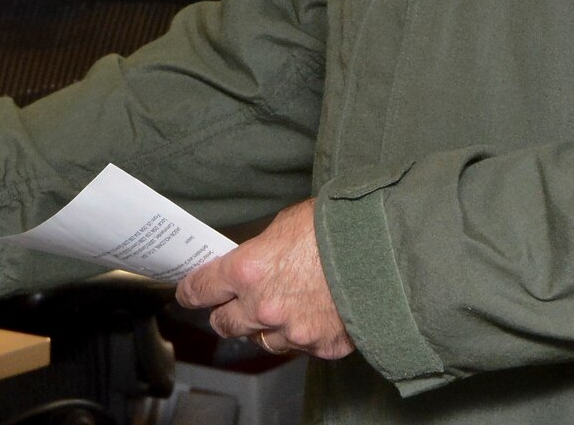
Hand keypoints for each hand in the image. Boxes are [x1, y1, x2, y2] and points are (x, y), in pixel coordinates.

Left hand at [175, 200, 354, 358]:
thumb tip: (251, 261)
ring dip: (263, 327)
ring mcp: (292, 332)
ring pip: (260, 340)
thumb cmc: (337, 227)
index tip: (188, 292)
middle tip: (231, 303)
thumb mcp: (285, 226)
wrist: (386, 253)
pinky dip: (301, 335)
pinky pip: (299, 347)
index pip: (200, 290)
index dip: (191, 292)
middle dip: (225, 312)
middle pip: (224, 323)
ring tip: (279, 308)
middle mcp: (263, 307)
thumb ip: (260, 250)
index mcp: (247, 271)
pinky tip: (312, 315)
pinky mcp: (321, 347)